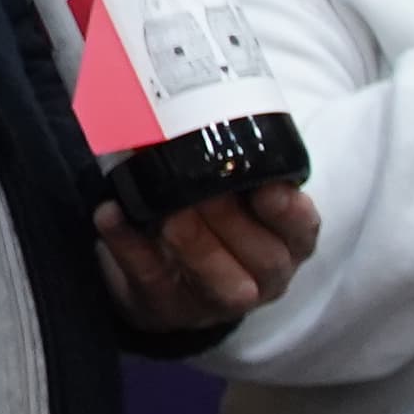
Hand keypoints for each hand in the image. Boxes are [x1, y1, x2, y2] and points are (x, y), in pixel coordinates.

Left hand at [94, 181, 317, 336]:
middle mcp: (264, 277)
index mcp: (286, 242)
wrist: (162, 274)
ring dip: (195, 245)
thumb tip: (192, 105)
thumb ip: (227, 161)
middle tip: (205, 192)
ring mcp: (217, 300)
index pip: (303, 230)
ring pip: (223, 286)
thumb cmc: (209, 217)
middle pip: (266, 260)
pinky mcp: (168, 308)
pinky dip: (129, 246)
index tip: (269, 188)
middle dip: (234, 224)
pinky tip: (111, 214)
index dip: (290, 213)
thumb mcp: (229, 189)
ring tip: (169, 213)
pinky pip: (151, 280)